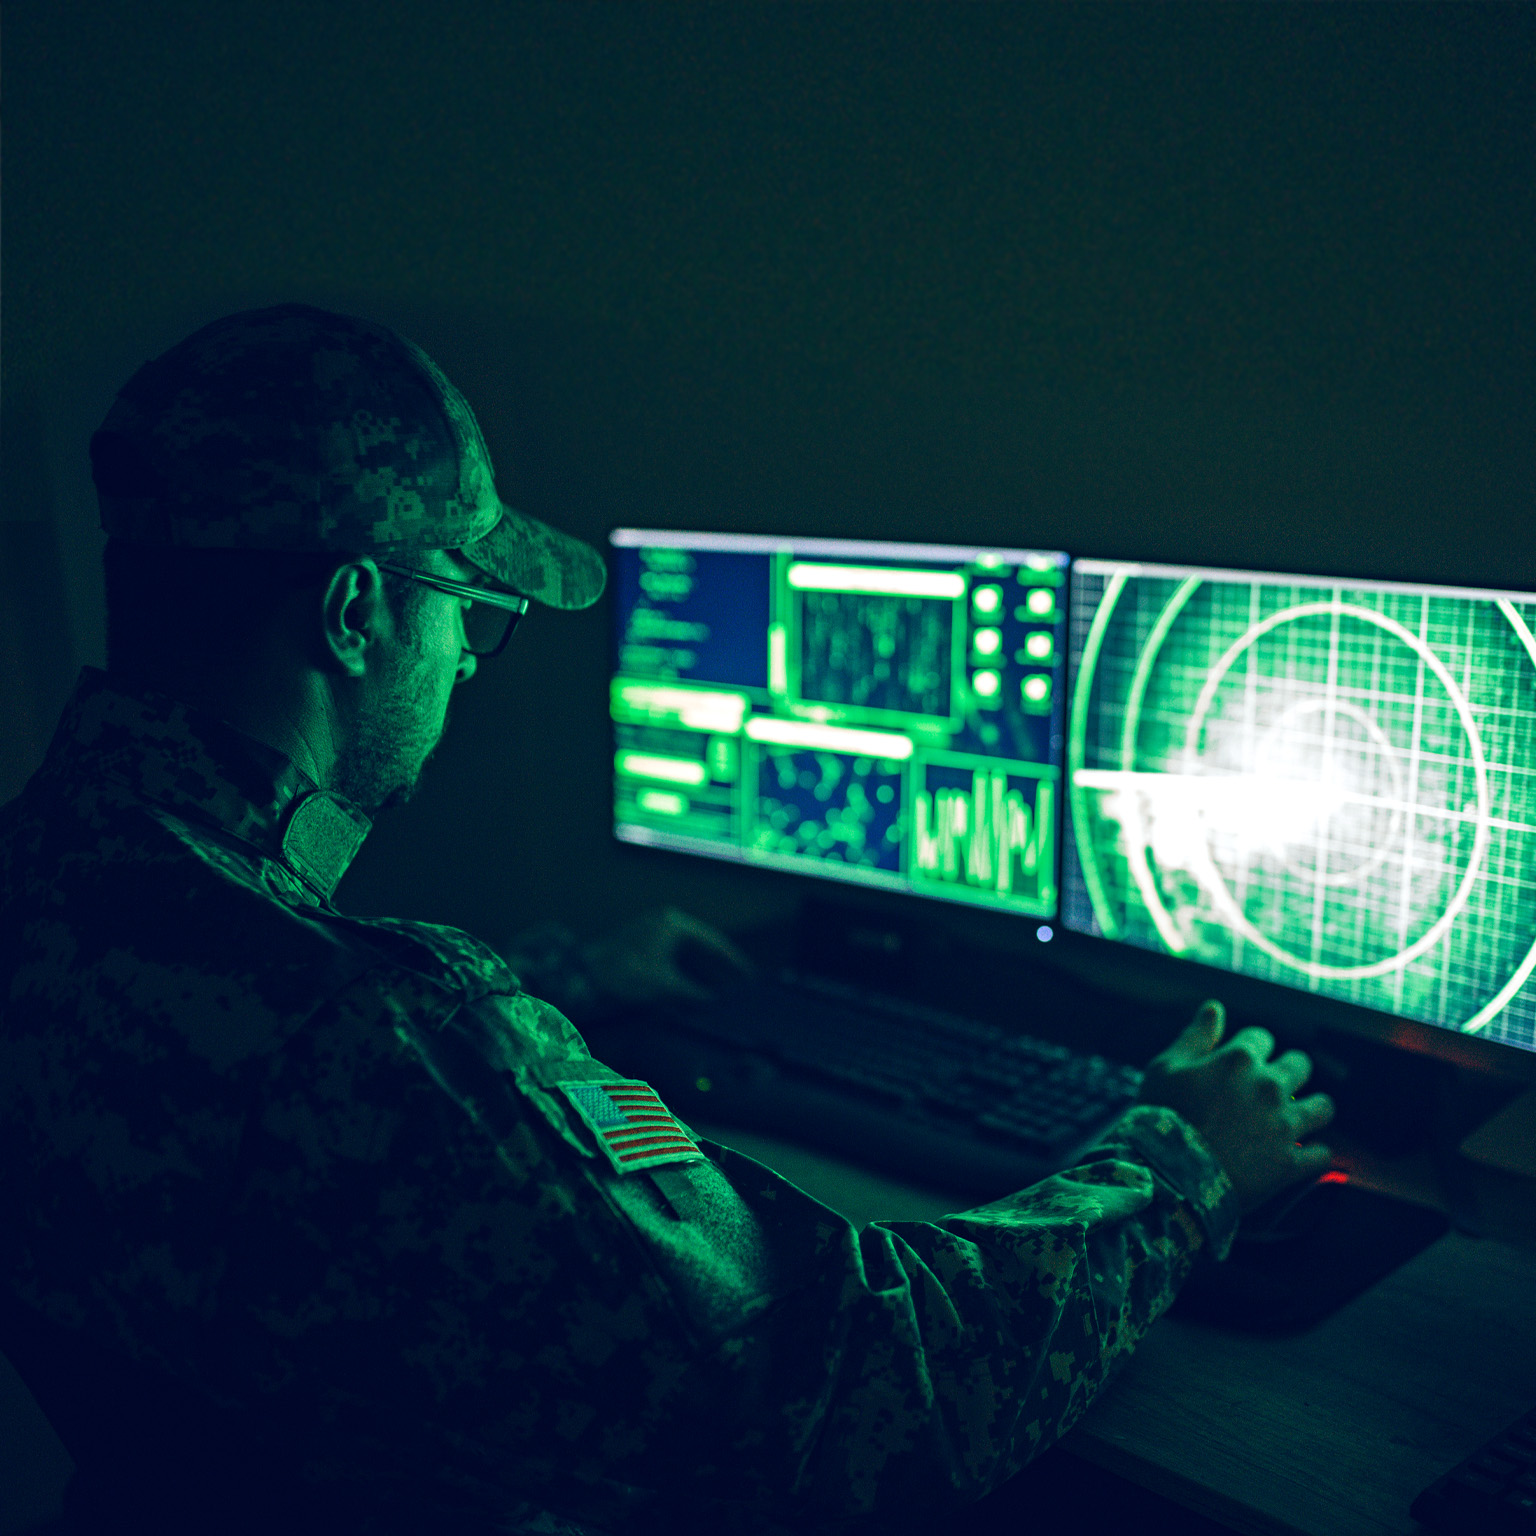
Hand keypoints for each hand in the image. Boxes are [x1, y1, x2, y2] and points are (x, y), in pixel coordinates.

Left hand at [582, 906, 753, 1007]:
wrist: (582, 979)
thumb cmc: (622, 976)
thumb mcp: (666, 987)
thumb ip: (696, 994)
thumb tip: (718, 1003)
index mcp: (674, 924)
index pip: (714, 942)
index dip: (733, 962)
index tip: (750, 977)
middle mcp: (666, 925)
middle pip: (702, 950)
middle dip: (720, 972)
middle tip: (740, 989)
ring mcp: (654, 937)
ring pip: (688, 959)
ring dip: (704, 978)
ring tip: (724, 996)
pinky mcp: (645, 952)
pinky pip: (674, 964)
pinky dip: (687, 979)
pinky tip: (697, 996)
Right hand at [1137, 999, 1335, 1212]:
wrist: (1168, 1174)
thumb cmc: (1161, 1116)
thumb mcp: (1166, 1068)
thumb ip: (1195, 1036)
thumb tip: (1213, 1008)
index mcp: (1240, 1060)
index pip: (1261, 1037)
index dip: (1251, 1047)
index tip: (1240, 1060)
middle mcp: (1269, 1088)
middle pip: (1300, 1064)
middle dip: (1289, 1069)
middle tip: (1271, 1085)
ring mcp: (1283, 1126)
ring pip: (1323, 1107)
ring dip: (1313, 1108)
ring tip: (1299, 1115)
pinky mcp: (1289, 1163)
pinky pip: (1321, 1155)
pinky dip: (1311, 1154)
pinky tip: (1299, 1154)